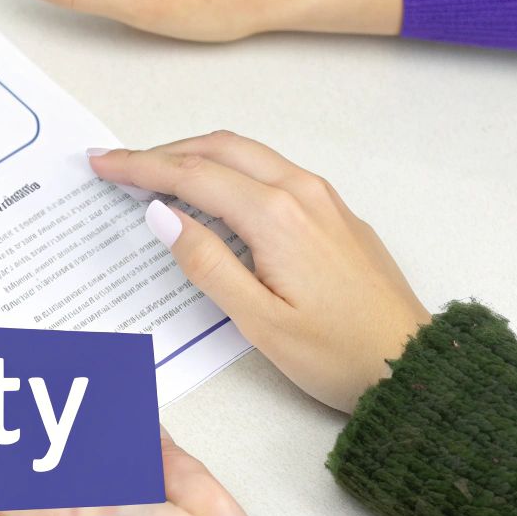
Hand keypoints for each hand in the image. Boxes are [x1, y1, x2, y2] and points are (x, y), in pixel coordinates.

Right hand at [91, 132, 430, 411]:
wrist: (414, 366)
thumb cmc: (338, 353)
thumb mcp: (258, 321)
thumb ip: (206, 263)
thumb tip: (161, 215)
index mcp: (275, 216)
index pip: (191, 176)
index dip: (140, 167)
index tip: (102, 163)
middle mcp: (300, 192)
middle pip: (218, 149)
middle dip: (163, 151)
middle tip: (119, 163)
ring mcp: (322, 198)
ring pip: (248, 154)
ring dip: (197, 155)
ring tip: (157, 172)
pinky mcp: (335, 212)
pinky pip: (272, 169)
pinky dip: (230, 168)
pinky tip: (215, 192)